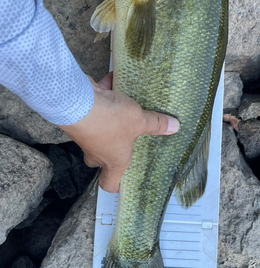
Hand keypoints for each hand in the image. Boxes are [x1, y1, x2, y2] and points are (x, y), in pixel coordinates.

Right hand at [57, 72, 178, 192]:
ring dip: (109, 121)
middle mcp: (97, 150)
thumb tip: (174, 127)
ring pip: (97, 132)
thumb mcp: (140, 122)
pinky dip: (103, 95)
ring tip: (124, 109)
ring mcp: (86, 134)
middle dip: (109, 151)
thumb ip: (156, 124)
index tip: (122, 183)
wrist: (78, 102)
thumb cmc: (109, 121)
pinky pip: (94, 106)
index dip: (115, 185)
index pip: (109, 183)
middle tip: (124, 142)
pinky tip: (113, 81)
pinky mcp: (80, 115)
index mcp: (113, 160)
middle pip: (99, 159)